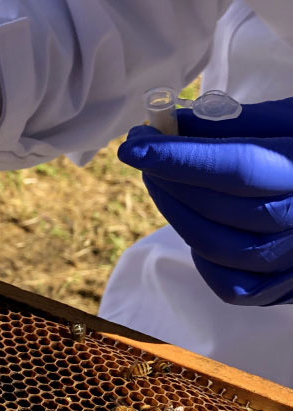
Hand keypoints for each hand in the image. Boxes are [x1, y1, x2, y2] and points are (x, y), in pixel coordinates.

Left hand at [118, 98, 292, 305]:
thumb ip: (238, 122)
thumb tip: (172, 123)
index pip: (239, 167)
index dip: (180, 156)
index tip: (134, 144)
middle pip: (224, 208)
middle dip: (171, 178)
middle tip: (144, 152)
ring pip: (221, 248)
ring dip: (177, 212)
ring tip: (161, 181)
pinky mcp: (292, 288)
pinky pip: (234, 286)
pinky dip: (204, 258)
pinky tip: (197, 226)